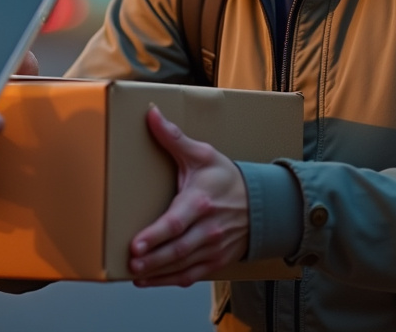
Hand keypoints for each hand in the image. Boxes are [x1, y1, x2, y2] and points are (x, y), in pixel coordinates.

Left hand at [129, 105, 248, 286]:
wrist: (263, 202)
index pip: (175, 223)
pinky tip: (149, 280)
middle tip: (132, 263)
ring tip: (136, 275)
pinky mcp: (216, 260)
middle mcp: (208, 228)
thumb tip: (151, 114)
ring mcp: (213, 248)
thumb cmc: (226, 178)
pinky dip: (170, 280)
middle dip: (153, 259)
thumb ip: (174, 137)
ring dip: (158, 273)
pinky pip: (192, 275)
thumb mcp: (202, 155)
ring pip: (183, 265)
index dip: (155, 236)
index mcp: (201, 202)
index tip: (136, 244)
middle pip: (178, 249)